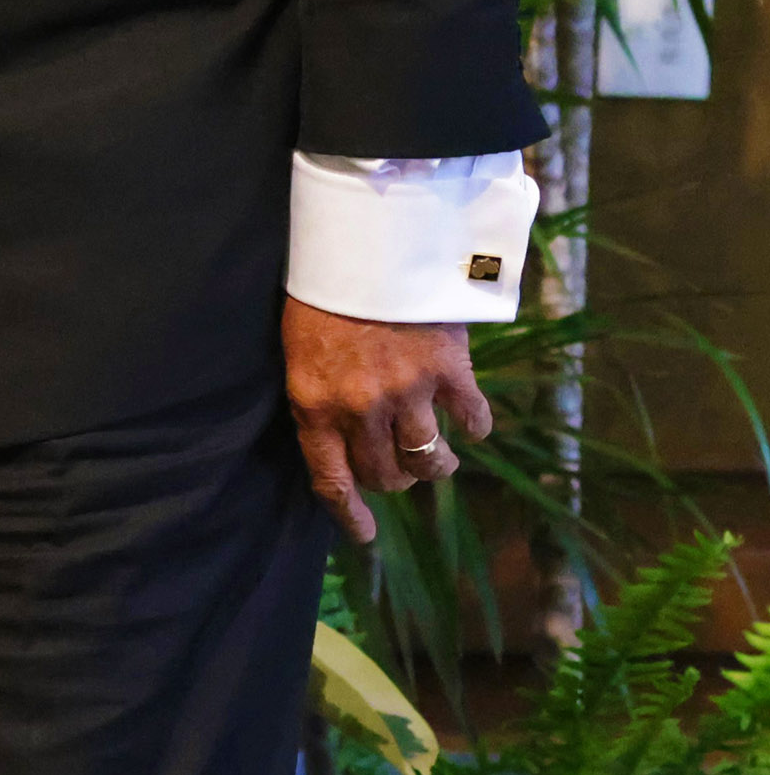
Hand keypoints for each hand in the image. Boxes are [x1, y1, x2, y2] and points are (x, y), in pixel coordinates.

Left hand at [283, 297, 492, 543]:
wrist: (364, 239)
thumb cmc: (323, 291)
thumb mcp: (300, 350)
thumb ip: (319, 399)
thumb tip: (340, 444)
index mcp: (314, 404)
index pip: (331, 481)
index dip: (350, 516)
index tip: (366, 536)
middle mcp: (361, 408)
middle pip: (387, 476)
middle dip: (395, 480)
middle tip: (401, 470)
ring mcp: (407, 392)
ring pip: (429, 461)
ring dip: (436, 466)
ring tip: (440, 459)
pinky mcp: (448, 371)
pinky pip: (472, 421)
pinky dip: (475, 426)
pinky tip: (473, 423)